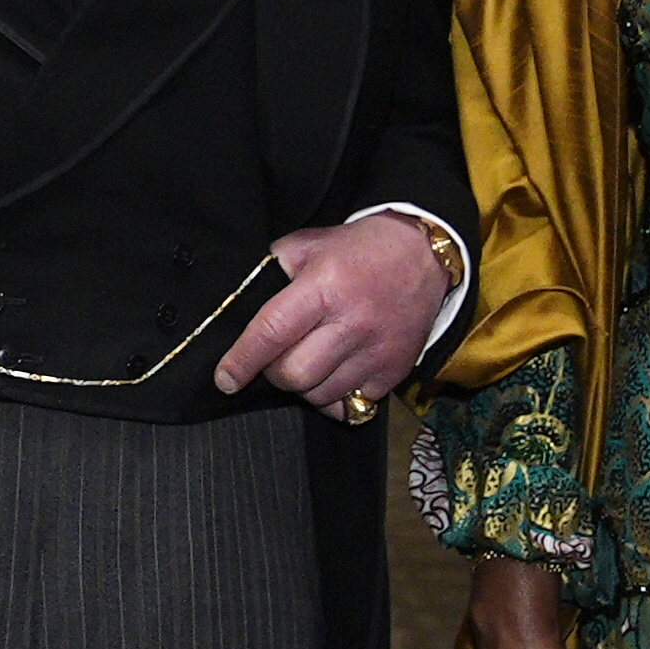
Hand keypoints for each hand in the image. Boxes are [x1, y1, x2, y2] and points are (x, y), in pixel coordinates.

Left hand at [215, 211, 452, 419]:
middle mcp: (352, 322)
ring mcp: (376, 351)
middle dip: (273, 373)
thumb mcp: (309, 243)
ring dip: (303, 387)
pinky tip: (333, 373)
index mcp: (324, 286)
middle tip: (274, 359)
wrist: (424, 255)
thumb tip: (241, 301)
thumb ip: (273, 270)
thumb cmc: (360, 249)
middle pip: (294, 375)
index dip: (242, 360)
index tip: (225, 378)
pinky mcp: (394, 371)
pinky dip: (334, 397)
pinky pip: (352, 405)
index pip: (272, 332)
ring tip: (307, 361)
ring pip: (320, 395)